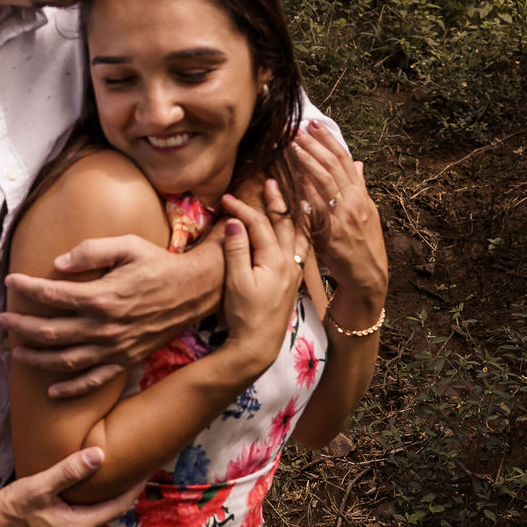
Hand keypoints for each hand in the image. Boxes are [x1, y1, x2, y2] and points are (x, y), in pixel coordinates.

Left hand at [0, 234, 220, 397]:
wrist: (193, 291)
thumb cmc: (158, 264)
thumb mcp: (128, 245)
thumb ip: (92, 251)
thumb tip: (58, 263)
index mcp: (102, 296)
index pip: (52, 295)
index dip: (27, 288)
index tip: (11, 281)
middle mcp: (105, 327)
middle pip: (52, 332)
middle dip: (21, 327)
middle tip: (1, 321)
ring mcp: (115, 347)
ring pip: (67, 360)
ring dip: (37, 358)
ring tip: (16, 352)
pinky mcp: (126, 359)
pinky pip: (94, 380)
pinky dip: (71, 389)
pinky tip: (52, 390)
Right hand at [0, 447, 141, 526]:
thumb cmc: (9, 510)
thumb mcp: (40, 486)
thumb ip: (69, 471)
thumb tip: (99, 455)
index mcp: (77, 526)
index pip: (116, 506)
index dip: (133, 488)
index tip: (146, 471)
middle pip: (105, 511)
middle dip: (119, 491)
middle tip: (130, 469)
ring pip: (89, 514)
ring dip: (100, 497)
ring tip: (108, 475)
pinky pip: (75, 516)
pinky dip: (84, 502)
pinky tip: (79, 489)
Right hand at [219, 179, 308, 368]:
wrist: (259, 345)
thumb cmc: (244, 315)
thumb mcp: (236, 282)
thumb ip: (237, 249)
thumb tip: (235, 220)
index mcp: (275, 260)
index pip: (259, 224)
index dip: (242, 209)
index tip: (226, 199)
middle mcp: (289, 262)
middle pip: (285, 223)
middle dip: (276, 201)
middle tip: (271, 181)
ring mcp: (293, 270)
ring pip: (298, 233)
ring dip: (294, 213)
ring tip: (295, 196)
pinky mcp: (293, 279)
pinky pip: (301, 246)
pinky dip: (300, 230)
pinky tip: (300, 226)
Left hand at [293, 119, 388, 306]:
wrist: (367, 274)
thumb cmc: (363, 242)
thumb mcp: (366, 211)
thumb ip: (359, 186)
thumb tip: (357, 163)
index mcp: (360, 194)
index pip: (343, 159)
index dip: (328, 140)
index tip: (313, 124)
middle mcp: (354, 201)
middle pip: (332, 166)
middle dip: (314, 145)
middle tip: (297, 128)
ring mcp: (343, 217)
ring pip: (325, 183)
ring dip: (308, 162)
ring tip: (293, 146)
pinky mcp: (333, 234)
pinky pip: (319, 210)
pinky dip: (309, 194)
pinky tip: (297, 181)